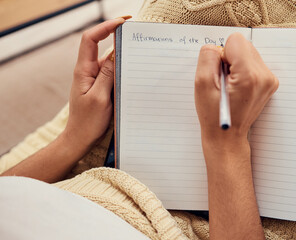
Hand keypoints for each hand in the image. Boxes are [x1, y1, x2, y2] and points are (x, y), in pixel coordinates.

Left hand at [63, 18, 125, 154]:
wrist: (80, 138)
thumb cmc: (88, 122)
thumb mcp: (100, 98)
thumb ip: (107, 75)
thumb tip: (115, 54)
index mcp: (83, 70)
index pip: (90, 39)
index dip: (105, 26)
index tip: (122, 22)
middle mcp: (88, 71)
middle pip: (101, 46)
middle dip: (117, 38)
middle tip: (137, 35)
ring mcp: (94, 78)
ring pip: (109, 61)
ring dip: (122, 56)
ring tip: (140, 54)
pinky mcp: (100, 86)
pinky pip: (112, 73)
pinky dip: (122, 70)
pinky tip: (133, 73)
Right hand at [194, 33, 278, 147]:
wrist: (227, 137)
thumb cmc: (213, 115)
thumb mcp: (202, 84)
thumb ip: (208, 57)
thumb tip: (217, 46)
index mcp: (249, 75)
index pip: (235, 40)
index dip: (221, 55)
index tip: (219, 74)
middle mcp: (264, 76)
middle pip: (243, 45)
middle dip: (229, 59)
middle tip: (224, 82)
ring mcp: (269, 80)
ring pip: (248, 53)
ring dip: (236, 65)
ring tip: (230, 86)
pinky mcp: (270, 82)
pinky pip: (253, 63)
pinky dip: (243, 71)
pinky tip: (237, 87)